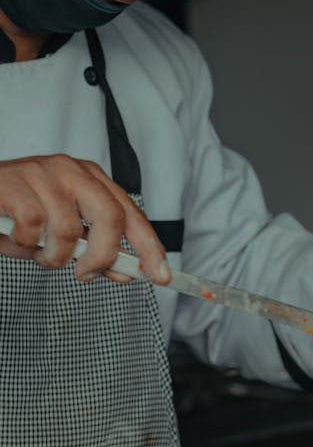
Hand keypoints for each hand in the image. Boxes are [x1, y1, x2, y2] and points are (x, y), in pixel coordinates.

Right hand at [0, 155, 170, 283]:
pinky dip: (27, 245)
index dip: (149, 246)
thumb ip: (94, 250)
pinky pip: (34, 229)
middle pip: (111, 217)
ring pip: (68, 230)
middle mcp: (73, 171)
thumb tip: (125, 272)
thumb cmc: (21, 215)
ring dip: (54, 256)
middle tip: (86, 274)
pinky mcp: (16, 184)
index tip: (161, 275)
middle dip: (103, 255)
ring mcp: (45, 174)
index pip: (131, 214)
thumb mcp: (63, 235)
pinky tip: (19, 239)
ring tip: (39, 253)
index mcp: (91, 180)